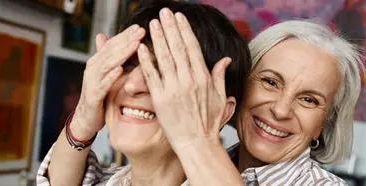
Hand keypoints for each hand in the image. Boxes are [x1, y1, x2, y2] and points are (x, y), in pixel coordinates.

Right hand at [70, 25, 145, 139]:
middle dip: (126, 40)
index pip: (112, 44)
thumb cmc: (98, 95)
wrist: (86, 119)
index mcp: (97, 62)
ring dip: (121, 54)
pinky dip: (111, 77)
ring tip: (135, 45)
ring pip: (107, 64)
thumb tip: (106, 37)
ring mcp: (91, 82)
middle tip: (140, 31)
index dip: (125, 35)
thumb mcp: (105, 75)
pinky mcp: (93, 96)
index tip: (139, 28)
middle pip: (110, 51)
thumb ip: (109, 58)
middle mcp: (93, 68)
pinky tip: (120, 70)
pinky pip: (103, 85)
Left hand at [137, 9, 235, 147]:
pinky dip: (146, 60)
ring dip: (157, 38)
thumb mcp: (219, 97)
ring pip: (164, 58)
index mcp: (203, 77)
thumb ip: (219, 76)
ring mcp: (173, 89)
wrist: (197, 143)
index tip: (179, 17)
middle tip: (164, 12)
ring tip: (152, 23)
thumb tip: (225, 60)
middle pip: (177, 47)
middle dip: (170, 27)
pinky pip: (151, 76)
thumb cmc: (208, 123)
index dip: (184, 30)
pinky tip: (141, 47)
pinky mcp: (160, 99)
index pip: (192, 47)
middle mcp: (188, 80)